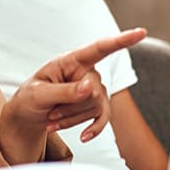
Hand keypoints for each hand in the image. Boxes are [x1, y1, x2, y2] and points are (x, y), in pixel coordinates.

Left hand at [0, 28, 146, 163]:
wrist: (29, 114)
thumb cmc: (30, 97)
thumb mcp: (38, 94)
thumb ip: (63, 91)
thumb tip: (91, 88)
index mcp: (71, 60)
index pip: (100, 48)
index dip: (121, 40)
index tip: (141, 33)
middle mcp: (87, 72)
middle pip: (94, 90)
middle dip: (71, 106)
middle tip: (50, 111)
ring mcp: (94, 89)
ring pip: (96, 106)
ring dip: (72, 118)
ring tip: (51, 118)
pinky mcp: (95, 106)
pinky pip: (103, 118)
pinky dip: (93, 129)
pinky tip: (84, 137)